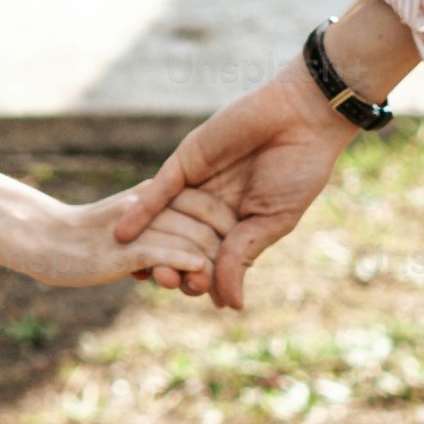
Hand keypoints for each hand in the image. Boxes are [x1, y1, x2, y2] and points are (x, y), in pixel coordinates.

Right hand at [9, 174, 234, 292]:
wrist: (49, 241)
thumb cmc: (90, 238)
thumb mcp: (131, 228)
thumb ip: (161, 231)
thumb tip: (194, 252)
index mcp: (155, 194)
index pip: (205, 203)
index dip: (227, 226)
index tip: (236, 252)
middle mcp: (151, 205)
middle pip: (205, 220)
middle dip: (225, 249)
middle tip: (233, 279)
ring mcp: (139, 226)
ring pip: (189, 238)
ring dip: (211, 264)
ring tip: (219, 287)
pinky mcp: (125, 249)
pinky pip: (162, 251)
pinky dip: (185, 260)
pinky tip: (201, 271)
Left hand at [123, 78, 360, 311]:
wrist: (300, 118)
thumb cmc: (298, 171)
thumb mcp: (272, 222)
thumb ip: (241, 257)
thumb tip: (228, 305)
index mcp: (238, 227)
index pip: (210, 262)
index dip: (200, 279)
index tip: (197, 293)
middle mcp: (212, 210)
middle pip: (182, 247)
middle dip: (171, 267)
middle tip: (163, 282)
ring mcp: (196, 187)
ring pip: (166, 225)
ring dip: (150, 247)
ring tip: (136, 268)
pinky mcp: (184, 163)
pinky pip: (157, 192)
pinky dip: (139, 213)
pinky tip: (123, 234)